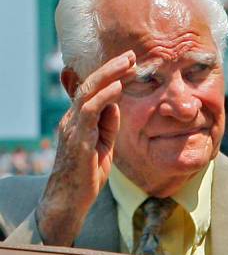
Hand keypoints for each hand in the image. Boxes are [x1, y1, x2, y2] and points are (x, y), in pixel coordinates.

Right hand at [37, 51, 135, 245]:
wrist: (70, 199)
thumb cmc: (87, 173)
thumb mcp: (103, 144)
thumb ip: (108, 123)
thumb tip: (115, 103)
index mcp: (78, 119)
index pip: (93, 90)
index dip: (110, 74)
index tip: (130, 63)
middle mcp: (72, 119)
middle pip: (90, 85)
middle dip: (111, 68)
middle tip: (131, 55)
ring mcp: (73, 128)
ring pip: (88, 93)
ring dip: (110, 76)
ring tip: (128, 63)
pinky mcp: (78, 139)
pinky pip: (89, 112)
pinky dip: (104, 97)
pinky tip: (118, 87)